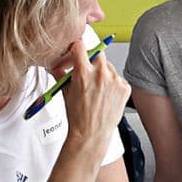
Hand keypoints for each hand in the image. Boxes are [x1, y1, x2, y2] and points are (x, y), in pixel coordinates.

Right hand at [60, 40, 129, 157]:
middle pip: (97, 54)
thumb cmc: (78, 117)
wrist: (91, 134)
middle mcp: (101, 74)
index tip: (76, 52)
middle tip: (87, 72)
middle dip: (91, 60)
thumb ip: (60, 74)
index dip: (76, 49)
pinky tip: (106, 95)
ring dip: (102, 73)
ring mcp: (115, 80)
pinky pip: (118, 78)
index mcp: (83, 72)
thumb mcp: (65, 92)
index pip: (80, 46)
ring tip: (97, 89)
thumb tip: (56, 66)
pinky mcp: (125, 87)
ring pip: (109, 66)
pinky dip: (113, 83)